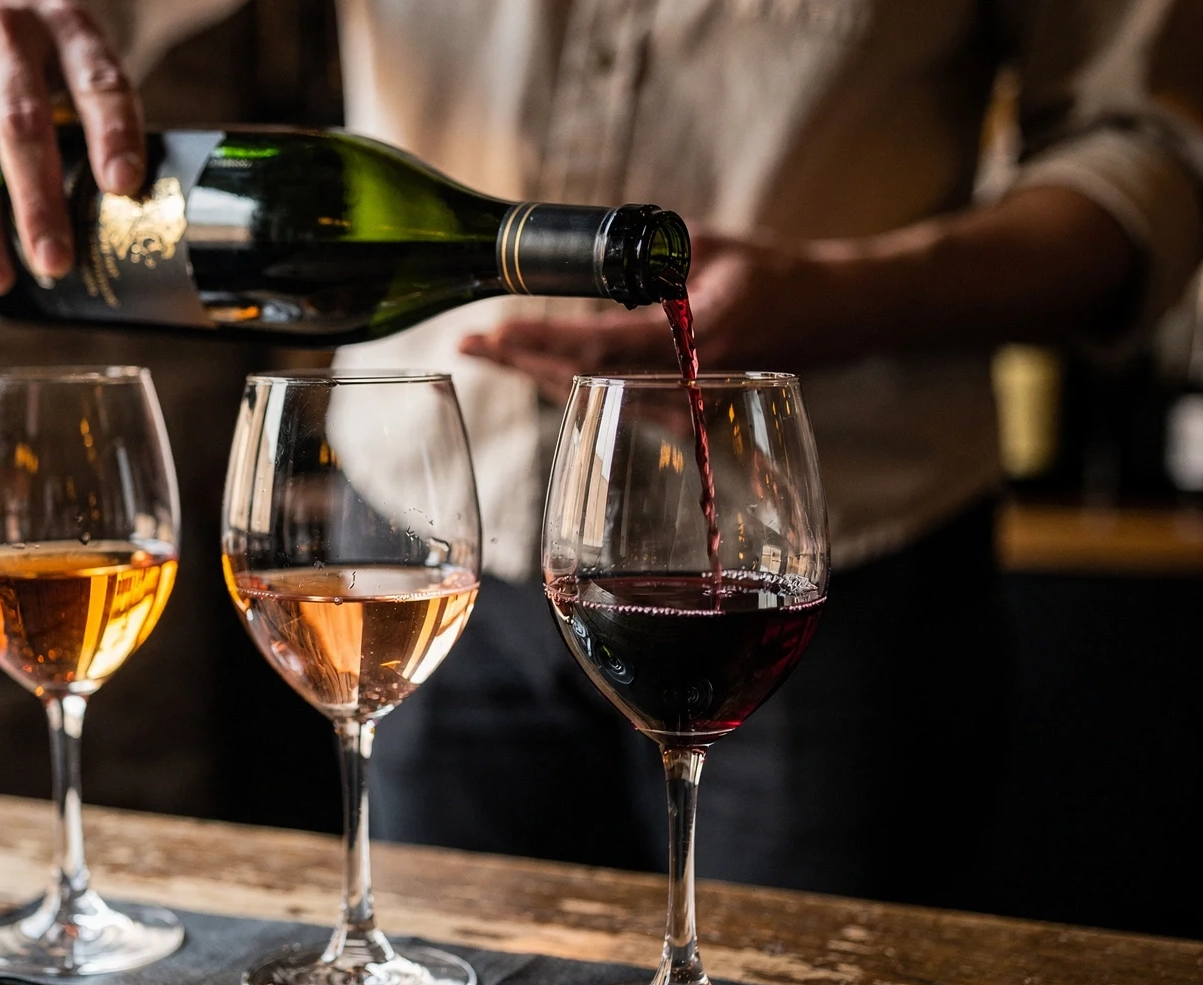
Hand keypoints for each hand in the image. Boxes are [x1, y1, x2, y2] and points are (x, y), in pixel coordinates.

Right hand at [0, 0, 143, 292]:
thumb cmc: (40, 36)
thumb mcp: (78, 44)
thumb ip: (102, 105)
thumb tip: (133, 201)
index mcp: (66, 21)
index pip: (97, 79)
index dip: (111, 131)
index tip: (123, 184)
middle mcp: (5, 30)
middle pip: (21, 123)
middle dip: (36, 200)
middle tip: (54, 263)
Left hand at [460, 233, 848, 402]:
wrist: (838, 317)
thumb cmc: (778, 274)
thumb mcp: (716, 247)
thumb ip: (656, 250)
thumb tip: (593, 244)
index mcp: (698, 337)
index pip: (599, 345)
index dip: (539, 342)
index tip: (491, 331)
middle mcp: (689, 384)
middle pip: (585, 382)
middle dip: (519, 363)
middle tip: (468, 344)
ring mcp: (690, 410)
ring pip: (597, 400)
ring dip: (537, 377)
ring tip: (488, 354)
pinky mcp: (688, 418)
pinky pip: (617, 406)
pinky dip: (573, 387)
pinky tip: (535, 373)